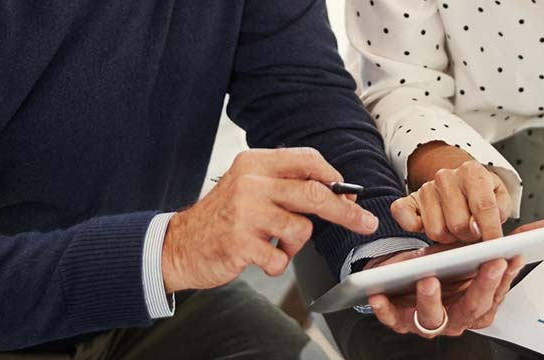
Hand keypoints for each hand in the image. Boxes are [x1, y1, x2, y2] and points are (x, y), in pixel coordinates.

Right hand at [163, 148, 378, 292]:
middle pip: (315, 194)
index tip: (348, 193)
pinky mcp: (241, 243)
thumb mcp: (249, 187)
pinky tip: (261, 258)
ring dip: (294, 244)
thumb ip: (285, 184)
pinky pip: (280, 257)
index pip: (307, 160)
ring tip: (274, 244)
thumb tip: (336, 190)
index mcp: (255, 164)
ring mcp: (245, 213)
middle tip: (365, 223)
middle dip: (346, 211)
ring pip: (301, 229)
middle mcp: (251, 183)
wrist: (179, 245)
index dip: (333, 177)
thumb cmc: (221, 219)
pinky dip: (277, 263)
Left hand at [363, 218, 543, 337]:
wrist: (407, 273)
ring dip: (431, 300)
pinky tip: (380, 294)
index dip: (504, 277)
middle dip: (481, 286)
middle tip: (487, 264)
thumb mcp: (476, 250)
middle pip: (473, 308)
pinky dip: (386, 309)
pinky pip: (393, 319)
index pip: (496, 294)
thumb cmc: (444, 266)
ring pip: (434, 318)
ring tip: (429, 279)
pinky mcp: (400, 320)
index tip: (509, 257)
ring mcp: (429, 322)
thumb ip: (511, 242)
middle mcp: (456, 318)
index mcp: (478, 304)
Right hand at [392, 160, 511, 242]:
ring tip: (455, 228)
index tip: (493, 245)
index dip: (490, 230)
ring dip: (448, 237)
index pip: (483, 206)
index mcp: (472, 172)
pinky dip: (416, 228)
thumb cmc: (480, 193)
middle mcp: (446, 177)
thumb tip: (485, 228)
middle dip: (468, 235)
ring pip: (436, 231)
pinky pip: (406, 221)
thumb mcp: (500, 198)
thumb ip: (499, 211)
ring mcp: (425, 188)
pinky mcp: (407, 201)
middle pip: (458, 223)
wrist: (458, 182)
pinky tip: (431, 225)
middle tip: (472, 231)